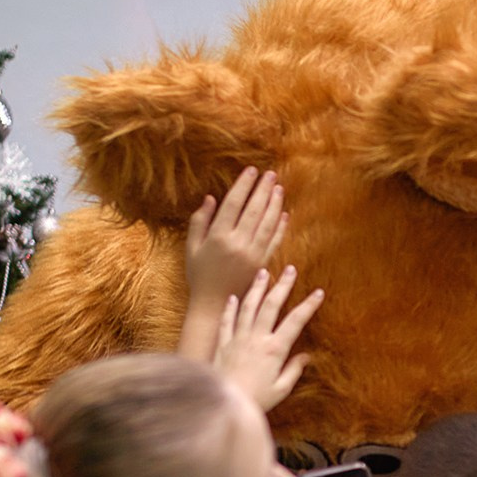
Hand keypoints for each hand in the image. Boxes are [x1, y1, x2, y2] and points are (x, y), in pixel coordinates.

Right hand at [185, 166, 286, 309]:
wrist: (214, 305)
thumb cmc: (199, 275)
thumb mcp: (192, 247)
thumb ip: (199, 221)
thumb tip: (210, 198)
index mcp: (218, 237)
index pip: (234, 204)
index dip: (244, 185)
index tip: (251, 171)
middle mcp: (237, 244)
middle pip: (254, 210)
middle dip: (263, 189)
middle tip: (271, 174)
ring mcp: (252, 255)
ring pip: (267, 224)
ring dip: (275, 204)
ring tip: (279, 188)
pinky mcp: (263, 265)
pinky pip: (274, 242)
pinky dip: (280, 227)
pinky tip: (284, 214)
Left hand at [213, 265, 322, 410]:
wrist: (224, 403)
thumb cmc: (256, 401)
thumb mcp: (281, 389)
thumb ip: (293, 370)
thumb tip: (306, 356)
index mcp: (274, 350)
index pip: (295, 321)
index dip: (308, 305)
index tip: (318, 292)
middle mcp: (256, 339)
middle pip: (271, 305)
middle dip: (282, 285)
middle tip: (290, 270)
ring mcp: (237, 339)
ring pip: (248, 307)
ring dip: (257, 288)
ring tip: (263, 272)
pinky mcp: (222, 344)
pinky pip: (226, 320)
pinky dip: (230, 307)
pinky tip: (233, 297)